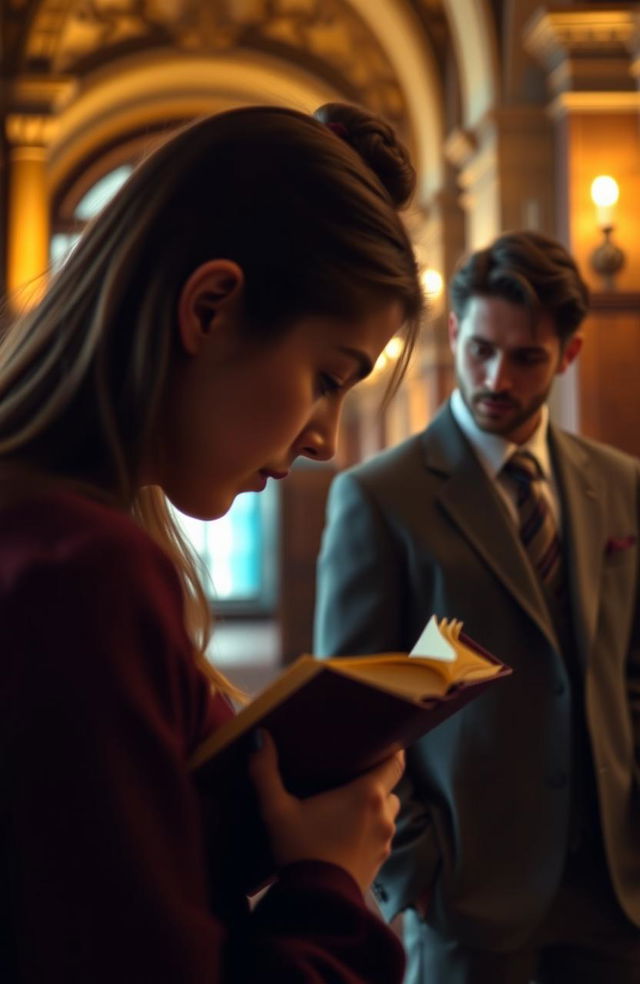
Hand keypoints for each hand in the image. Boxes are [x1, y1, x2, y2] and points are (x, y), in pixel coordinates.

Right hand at [249, 730, 403, 893]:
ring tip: (349, 807)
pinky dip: (370, 830)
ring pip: (388, 812)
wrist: (316, 904)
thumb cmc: (300, 849)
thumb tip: (260, 737)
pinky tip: (347, 834)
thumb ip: (266, 772)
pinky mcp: (381, 861)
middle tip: (352, 776)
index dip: (393, 750)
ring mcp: (385, 840)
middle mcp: (383, 814)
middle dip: (376, 781)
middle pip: (390, 787)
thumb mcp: (276, 810)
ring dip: (374, 808)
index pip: (396, 763)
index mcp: (367, 794)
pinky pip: (381, 836)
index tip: (382, 743)